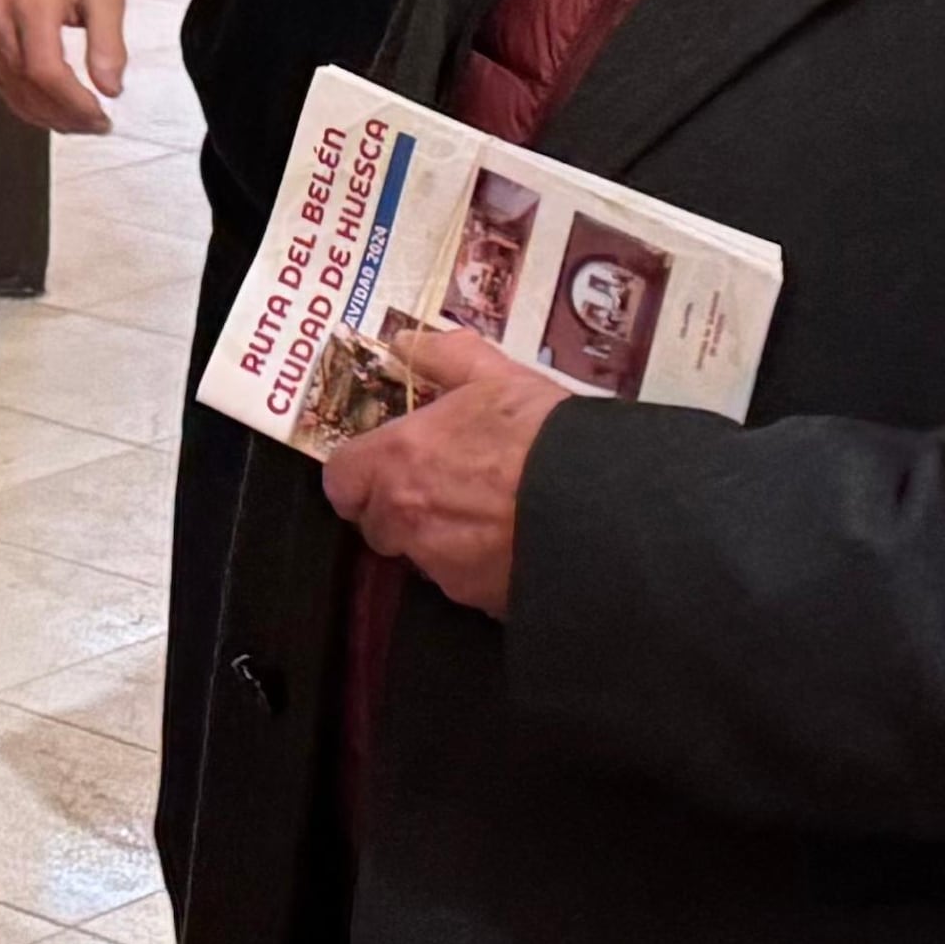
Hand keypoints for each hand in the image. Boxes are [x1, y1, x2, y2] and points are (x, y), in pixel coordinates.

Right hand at [0, 0, 129, 136]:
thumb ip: (109, 43)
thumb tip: (111, 90)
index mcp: (30, 3)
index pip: (44, 71)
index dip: (73, 102)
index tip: (102, 115)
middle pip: (26, 87)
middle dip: (65, 115)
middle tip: (98, 125)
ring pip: (11, 91)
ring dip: (47, 115)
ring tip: (81, 121)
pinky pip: (0, 82)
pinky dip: (27, 102)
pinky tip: (53, 107)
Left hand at [323, 323, 572, 617]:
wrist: (603, 505)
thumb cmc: (543, 434)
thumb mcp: (495, 375)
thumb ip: (443, 357)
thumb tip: (407, 344)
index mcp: (397, 461)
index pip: (341, 481)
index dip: (359, 473)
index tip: (383, 465)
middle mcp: (406, 519)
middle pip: (377, 523)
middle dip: (399, 509)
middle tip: (442, 486)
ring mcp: (440, 564)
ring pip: (420, 555)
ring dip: (439, 538)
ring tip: (488, 514)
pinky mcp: (477, 599)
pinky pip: (463, 582)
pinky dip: (477, 567)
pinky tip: (513, 544)